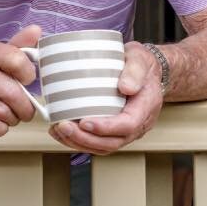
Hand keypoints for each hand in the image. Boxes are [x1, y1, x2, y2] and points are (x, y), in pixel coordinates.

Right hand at [0, 25, 40, 135]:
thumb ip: (16, 46)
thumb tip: (37, 30)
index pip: (17, 59)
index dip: (28, 75)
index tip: (26, 82)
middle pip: (12, 92)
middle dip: (24, 107)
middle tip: (24, 111)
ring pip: (2, 111)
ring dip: (11, 119)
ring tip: (8, 117)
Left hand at [49, 41, 163, 154]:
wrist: (147, 71)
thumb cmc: (143, 66)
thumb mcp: (141, 58)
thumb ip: (135, 70)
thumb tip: (125, 87)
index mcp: (145, 107)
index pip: (128, 125)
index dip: (106, 127)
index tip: (85, 122)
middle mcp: (137, 124)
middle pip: (112, 142)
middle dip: (86, 139)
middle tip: (65, 127)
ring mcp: (125, 130)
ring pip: (103, 147)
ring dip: (79, 143)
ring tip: (59, 130)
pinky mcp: (113, 130)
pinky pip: (97, 142)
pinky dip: (79, 141)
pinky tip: (62, 132)